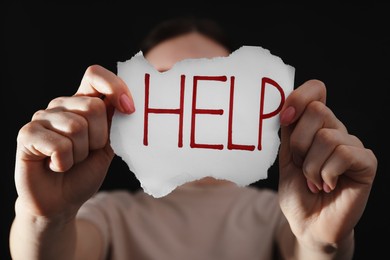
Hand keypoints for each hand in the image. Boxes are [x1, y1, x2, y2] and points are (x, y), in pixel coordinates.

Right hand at [14, 65, 134, 219]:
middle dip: (98, 138)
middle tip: (87, 152)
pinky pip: (59, 145)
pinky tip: (56, 166)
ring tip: (71, 160)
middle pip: (93, 106)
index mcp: (82, 103)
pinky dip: (65, 163)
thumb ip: (117, 124)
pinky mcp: (27, 135)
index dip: (115, 87)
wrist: (62, 201)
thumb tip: (129, 104)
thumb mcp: (108, 146)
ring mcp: (42, 118)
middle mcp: (61, 105)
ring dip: (81, 153)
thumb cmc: (84, 172)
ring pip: (77, 127)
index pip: (95, 75)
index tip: (129, 109)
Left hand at [277, 79, 376, 244]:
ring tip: (313, 181)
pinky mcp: (366, 162)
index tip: (285, 118)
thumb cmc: (297, 192)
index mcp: (315, 125)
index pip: (316, 89)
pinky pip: (344, 153)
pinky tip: (328, 185)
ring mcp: (352, 145)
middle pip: (317, 111)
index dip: (299, 97)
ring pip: (327, 136)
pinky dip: (327, 173)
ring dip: (311, 166)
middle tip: (301, 166)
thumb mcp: (286, 158)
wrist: (308, 223)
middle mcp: (335, 130)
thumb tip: (286, 104)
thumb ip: (289, 131)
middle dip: (299, 144)